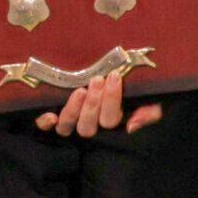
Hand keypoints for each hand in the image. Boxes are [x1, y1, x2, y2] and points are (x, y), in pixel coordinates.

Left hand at [35, 70, 161, 136]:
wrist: (115, 70)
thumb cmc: (133, 86)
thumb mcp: (151, 98)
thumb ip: (150, 112)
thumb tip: (131, 126)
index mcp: (112, 120)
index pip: (110, 119)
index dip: (112, 100)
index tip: (115, 76)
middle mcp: (91, 124)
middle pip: (88, 127)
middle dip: (93, 104)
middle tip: (97, 80)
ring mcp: (72, 121)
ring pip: (68, 127)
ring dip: (73, 110)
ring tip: (80, 90)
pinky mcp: (55, 116)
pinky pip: (47, 126)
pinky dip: (47, 122)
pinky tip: (51, 114)